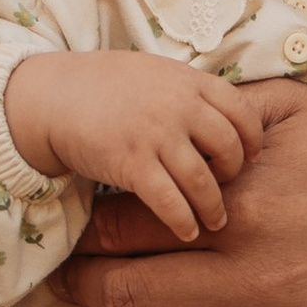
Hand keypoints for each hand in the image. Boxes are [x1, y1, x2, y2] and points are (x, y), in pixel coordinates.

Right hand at [2, 52, 268, 241]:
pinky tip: (187, 231)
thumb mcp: (156, 74)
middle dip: (235, 174)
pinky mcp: (131, 162)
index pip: (242, 111)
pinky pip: (169, 200)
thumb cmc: (106, 86)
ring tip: (216, 222)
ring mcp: (155, 134)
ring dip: (213, 206)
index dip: (252, 140)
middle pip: (229, 147)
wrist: (53, 96)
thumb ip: (191, 93)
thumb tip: (227, 120)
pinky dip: (183, 220)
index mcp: (188, 81)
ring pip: (203, 180)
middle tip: (229, 189)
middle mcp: (178, 105)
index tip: (252, 159)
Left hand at [55, 85, 306, 306]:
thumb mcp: (294, 109)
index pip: (125, 228)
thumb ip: (218, 115)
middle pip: (127, 295)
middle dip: (81, 288)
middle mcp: (257, 279)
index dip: (87, 230)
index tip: (76, 232)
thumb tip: (153, 123)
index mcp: (243, 208)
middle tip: (66, 282)